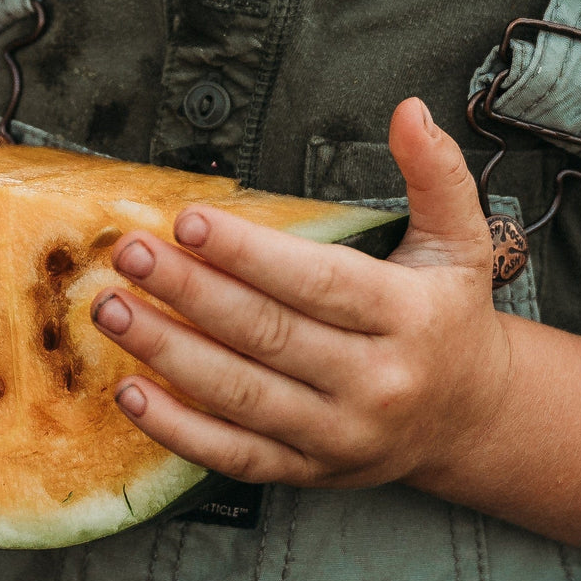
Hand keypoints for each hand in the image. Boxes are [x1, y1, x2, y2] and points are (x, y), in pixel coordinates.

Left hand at [90, 98, 511, 488]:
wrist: (467, 419)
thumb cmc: (447, 320)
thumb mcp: (460, 243)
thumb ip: (437, 175)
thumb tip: (408, 110)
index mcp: (408, 318)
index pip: (318, 281)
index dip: (248, 253)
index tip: (187, 222)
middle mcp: (375, 382)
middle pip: (267, 335)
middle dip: (190, 292)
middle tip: (130, 257)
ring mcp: (338, 435)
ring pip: (241, 396)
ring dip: (167, 353)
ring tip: (113, 312)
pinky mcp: (308, 470)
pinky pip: (234, 456)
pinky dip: (179, 430)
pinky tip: (131, 394)